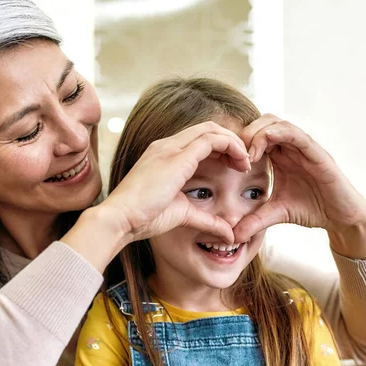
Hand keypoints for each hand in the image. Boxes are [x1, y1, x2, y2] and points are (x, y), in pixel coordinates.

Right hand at [99, 121, 250, 244]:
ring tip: (245, 162)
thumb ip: (206, 220)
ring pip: (211, 130)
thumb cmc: (143, 219)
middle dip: (230, 142)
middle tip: (244, 162)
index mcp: (164, 157)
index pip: (198, 140)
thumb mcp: (182, 215)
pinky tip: (240, 162)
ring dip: (233, 142)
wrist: (120, 219)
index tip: (234, 167)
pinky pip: (212, 139)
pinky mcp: (177, 156)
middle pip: (207, 129)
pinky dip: (231, 146)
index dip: (221, 149)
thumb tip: (228, 235)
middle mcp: (166, 146)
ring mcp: (170, 148)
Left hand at [233, 115, 365, 256]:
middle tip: (233, 155)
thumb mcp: (275, 215)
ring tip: (246, 156)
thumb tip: (232, 236)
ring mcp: (304, 147)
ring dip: (257, 134)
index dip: (238, 144)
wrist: (340, 217)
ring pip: (276, 123)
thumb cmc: (311, 209)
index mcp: (279, 156)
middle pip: (263, 123)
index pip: (255, 136)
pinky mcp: (317, 153)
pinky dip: (277, 135)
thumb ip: (253, 221)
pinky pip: (296, 134)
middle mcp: (290, 147)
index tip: (225, 160)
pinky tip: (260, 151)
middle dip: (244, 134)